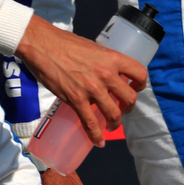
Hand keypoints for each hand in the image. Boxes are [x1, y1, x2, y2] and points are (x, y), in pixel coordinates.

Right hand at [15, 16, 145, 145]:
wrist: (43, 46)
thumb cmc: (66, 43)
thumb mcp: (93, 47)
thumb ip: (104, 61)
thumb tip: (108, 72)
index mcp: (112, 58)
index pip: (139, 73)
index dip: (140, 84)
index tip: (135, 88)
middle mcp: (106, 75)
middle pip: (130, 98)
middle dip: (128, 107)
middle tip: (122, 108)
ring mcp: (92, 89)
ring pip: (114, 114)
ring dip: (115, 123)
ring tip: (111, 124)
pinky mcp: (76, 100)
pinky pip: (90, 123)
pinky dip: (96, 136)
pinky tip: (99, 141)